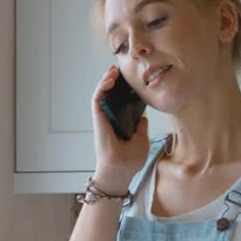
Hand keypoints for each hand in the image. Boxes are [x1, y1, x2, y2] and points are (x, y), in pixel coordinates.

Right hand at [90, 65, 151, 192]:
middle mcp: (109, 121)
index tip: (127, 81)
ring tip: (112, 71)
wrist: (121, 170)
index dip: (122, 91)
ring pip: (101, 95)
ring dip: (105, 81)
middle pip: (108, 97)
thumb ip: (141, 128)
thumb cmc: (130, 160)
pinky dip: (101, 88)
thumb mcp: (142, 141)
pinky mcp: (98, 120)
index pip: (119, 104)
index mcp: (118, 125)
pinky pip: (97, 100)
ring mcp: (102, 120)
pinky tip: (109, 80)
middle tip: (117, 71)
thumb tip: (142, 117)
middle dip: (111, 82)